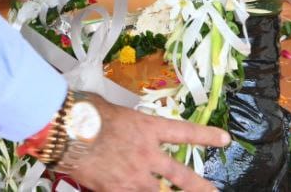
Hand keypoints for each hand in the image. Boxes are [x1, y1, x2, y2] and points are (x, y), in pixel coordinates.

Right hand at [65, 95, 226, 191]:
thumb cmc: (84, 113)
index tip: (224, 140)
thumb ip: (120, 119)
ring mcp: (134, 177)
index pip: (184, 132)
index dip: (206, 136)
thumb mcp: (109, 108)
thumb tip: (115, 120)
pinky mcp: (116, 191)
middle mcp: (147, 155)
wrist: (66, 132)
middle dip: (200, 187)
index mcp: (147, 129)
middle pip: (182, 176)